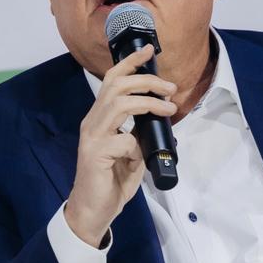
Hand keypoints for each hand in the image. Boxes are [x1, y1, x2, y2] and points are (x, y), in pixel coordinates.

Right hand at [64, 46, 176, 246]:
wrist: (92, 212)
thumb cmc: (110, 183)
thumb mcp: (130, 154)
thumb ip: (139, 136)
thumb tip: (159, 123)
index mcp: (99, 119)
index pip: (112, 81)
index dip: (130, 62)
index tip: (149, 50)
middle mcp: (92, 122)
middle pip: (116, 85)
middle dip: (146, 79)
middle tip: (170, 87)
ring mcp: (92, 137)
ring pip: (119, 104)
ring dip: (148, 102)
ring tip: (169, 108)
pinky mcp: (95, 155)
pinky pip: (124, 141)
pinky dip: (138, 147)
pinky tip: (140, 159)